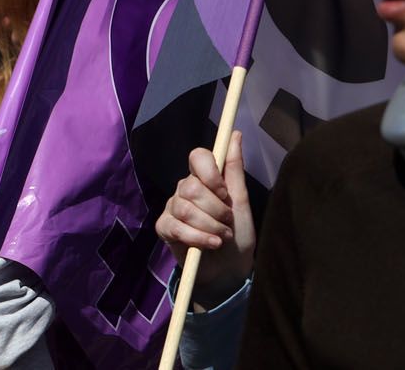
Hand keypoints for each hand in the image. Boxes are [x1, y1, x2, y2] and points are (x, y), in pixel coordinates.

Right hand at [154, 130, 254, 308]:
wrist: (230, 271)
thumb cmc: (238, 236)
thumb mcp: (241, 203)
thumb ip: (234, 169)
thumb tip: (235, 133)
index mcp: (203, 179)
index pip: (197, 156)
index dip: (210, 172)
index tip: (224, 192)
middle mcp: (184, 189)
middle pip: (192, 186)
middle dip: (216, 209)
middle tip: (227, 223)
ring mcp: (172, 208)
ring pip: (185, 207)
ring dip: (210, 225)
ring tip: (221, 237)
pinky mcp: (164, 227)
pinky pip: (176, 226)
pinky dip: (198, 237)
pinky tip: (210, 244)